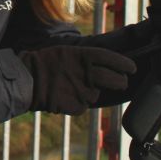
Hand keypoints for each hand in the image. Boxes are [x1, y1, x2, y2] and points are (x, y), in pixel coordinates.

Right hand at [18, 46, 136, 114]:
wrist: (27, 80)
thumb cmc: (46, 63)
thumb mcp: (67, 53)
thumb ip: (87, 59)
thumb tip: (104, 65)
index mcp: (85, 57)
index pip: (113, 60)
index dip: (125, 65)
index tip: (132, 69)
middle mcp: (88, 74)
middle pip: (117, 81)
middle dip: (121, 82)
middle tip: (120, 82)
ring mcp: (84, 92)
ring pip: (98, 94)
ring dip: (91, 92)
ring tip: (73, 87)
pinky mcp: (78, 106)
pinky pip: (83, 105)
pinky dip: (78, 103)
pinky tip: (66, 96)